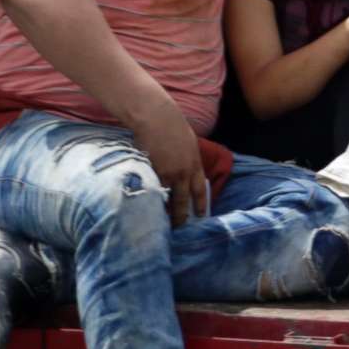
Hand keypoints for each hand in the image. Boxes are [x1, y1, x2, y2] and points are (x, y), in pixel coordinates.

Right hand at [133, 96, 210, 223]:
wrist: (156, 118)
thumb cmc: (172, 126)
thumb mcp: (189, 144)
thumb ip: (189, 160)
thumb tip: (187, 172)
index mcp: (195, 164)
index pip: (200, 190)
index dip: (201, 204)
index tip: (200, 216)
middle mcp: (183, 172)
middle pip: (183, 200)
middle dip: (181, 216)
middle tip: (179, 229)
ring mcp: (167, 173)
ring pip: (167, 198)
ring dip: (165, 212)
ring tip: (162, 224)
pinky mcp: (151, 172)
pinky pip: (152, 191)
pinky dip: (151, 200)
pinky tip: (148, 209)